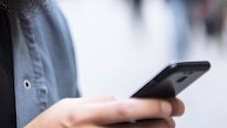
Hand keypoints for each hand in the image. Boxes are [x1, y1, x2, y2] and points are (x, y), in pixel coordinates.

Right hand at [24, 95, 184, 127]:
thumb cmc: (52, 125)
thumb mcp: (68, 106)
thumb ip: (96, 102)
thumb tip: (125, 101)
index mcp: (82, 116)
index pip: (123, 110)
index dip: (150, 106)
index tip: (171, 102)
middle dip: (160, 122)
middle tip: (174, 113)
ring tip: (164, 124)